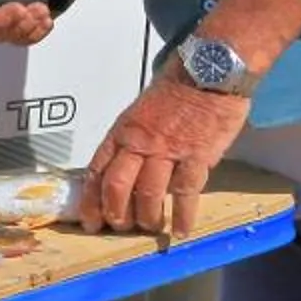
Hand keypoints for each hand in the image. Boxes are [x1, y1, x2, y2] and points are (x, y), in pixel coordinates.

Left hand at [82, 70, 251, 242]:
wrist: (210, 70)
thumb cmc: (177, 85)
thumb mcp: (142, 108)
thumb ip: (133, 137)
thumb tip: (127, 164)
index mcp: (123, 131)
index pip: (97, 170)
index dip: (91, 200)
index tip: (90, 220)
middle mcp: (140, 143)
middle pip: (117, 187)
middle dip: (115, 214)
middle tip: (120, 228)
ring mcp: (168, 151)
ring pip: (148, 194)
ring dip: (147, 217)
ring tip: (150, 228)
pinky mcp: (197, 157)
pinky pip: (186, 193)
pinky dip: (184, 215)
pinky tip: (182, 230)